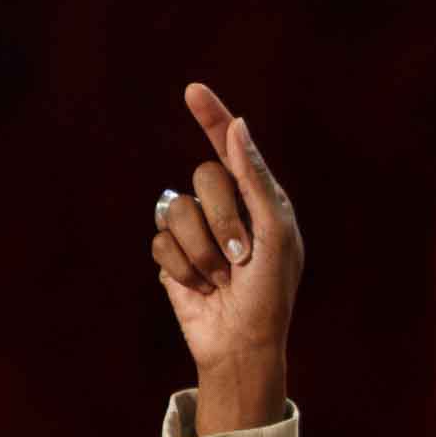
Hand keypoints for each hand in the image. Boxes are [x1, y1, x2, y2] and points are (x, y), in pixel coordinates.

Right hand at [152, 84, 303, 429]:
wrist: (243, 345)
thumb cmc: (270, 294)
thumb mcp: (275, 235)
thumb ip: (255, 181)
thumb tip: (237, 127)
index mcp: (261, 202)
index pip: (232, 150)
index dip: (213, 119)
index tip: (194, 91)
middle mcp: (227, 210)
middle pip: (204, 178)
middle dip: (222, 219)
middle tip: (241, 257)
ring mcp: (198, 232)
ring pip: (176, 210)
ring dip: (202, 252)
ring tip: (223, 279)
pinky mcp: (173, 256)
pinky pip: (160, 241)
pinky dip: (183, 269)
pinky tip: (202, 288)